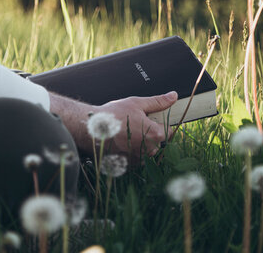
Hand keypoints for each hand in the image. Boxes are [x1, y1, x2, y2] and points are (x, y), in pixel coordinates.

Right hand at [49, 91, 177, 164]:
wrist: (90, 130)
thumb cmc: (112, 116)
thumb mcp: (137, 104)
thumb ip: (158, 102)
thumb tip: (173, 96)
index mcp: (155, 135)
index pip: (168, 130)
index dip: (158, 123)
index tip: (147, 119)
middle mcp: (149, 150)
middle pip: (157, 141)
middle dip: (149, 133)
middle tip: (133, 124)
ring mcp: (138, 160)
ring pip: (146, 150)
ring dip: (140, 143)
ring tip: (125, 132)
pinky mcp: (128, 166)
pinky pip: (136, 158)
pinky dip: (131, 151)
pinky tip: (120, 141)